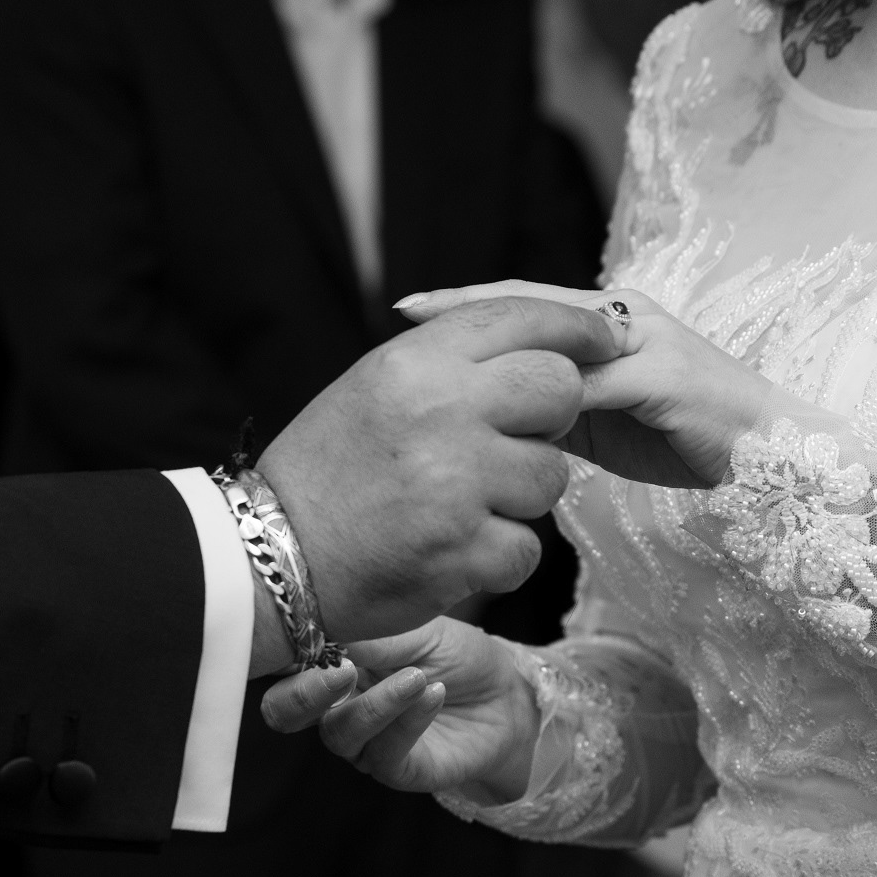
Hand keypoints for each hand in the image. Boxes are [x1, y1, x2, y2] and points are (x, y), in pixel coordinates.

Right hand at [258, 296, 621, 644]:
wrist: (269, 558)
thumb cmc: (327, 471)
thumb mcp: (374, 385)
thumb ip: (447, 358)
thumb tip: (539, 342)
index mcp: (415, 361)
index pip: (520, 317)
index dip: (576, 328)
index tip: (607, 338)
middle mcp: (441, 410)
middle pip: (559, 388)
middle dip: (553, 417)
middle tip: (518, 440)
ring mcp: (457, 482)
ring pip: (550, 475)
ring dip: (521, 496)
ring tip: (463, 506)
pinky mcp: (465, 550)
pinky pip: (528, 548)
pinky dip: (499, 557)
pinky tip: (452, 553)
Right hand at [261, 617, 540, 801]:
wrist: (506, 695)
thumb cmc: (454, 655)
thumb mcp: (418, 628)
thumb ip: (373, 632)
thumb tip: (330, 621)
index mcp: (329, 664)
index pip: (283, 663)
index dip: (280, 651)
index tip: (305, 629)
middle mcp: (334, 706)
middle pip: (285, 712)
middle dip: (302, 694)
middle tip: (341, 670)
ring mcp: (362, 742)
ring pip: (340, 733)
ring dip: (376, 703)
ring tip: (416, 676)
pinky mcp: (395, 769)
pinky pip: (386, 751)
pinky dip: (407, 719)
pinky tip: (432, 693)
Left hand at [398, 282, 773, 487]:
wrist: (767, 455)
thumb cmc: (682, 437)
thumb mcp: (603, 420)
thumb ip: (555, 406)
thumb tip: (491, 415)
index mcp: (608, 321)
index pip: (525, 303)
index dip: (466, 303)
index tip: (408, 309)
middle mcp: (624, 317)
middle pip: (531, 304)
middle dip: (466, 307)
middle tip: (407, 311)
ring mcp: (646, 341)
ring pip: (557, 336)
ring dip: (499, 344)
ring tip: (442, 349)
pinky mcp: (664, 376)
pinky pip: (595, 384)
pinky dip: (548, 396)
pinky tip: (505, 408)